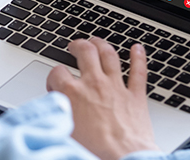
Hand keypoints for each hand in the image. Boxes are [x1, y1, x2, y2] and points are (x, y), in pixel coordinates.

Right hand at [47, 38, 159, 159]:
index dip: (53, 75)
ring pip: (109, 55)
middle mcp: (95, 84)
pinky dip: (139, 57)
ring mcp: (116, 87)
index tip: (56, 82)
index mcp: (73, 93)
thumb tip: (50, 108)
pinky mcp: (135, 96)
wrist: (123, 158)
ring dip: (102, 44)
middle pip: (85, 51)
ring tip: (97, 42)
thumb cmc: (94, 151)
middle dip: (78, 45)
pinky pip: (138, 70)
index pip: (57, 71)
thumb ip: (57, 113)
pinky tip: (138, 49)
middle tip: (75, 46)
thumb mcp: (64, 131)